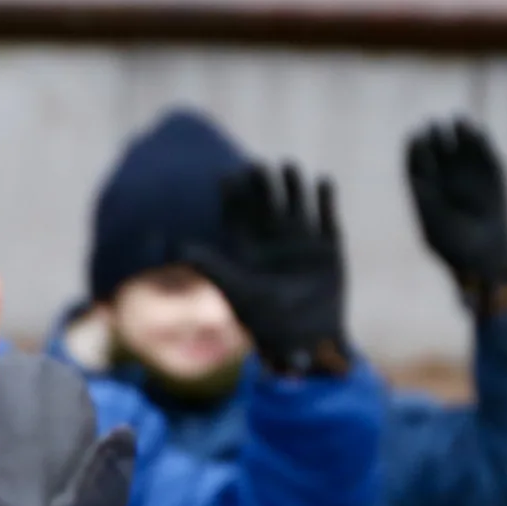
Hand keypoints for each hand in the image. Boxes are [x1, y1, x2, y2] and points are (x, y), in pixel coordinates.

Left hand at [184, 163, 346, 374]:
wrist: (306, 338)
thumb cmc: (266, 320)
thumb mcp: (235, 288)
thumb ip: (210, 265)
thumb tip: (178, 247)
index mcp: (250, 251)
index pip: (238, 216)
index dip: (233, 196)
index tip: (227, 175)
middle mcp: (275, 243)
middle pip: (266, 205)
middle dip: (262, 185)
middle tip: (257, 166)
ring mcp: (302, 243)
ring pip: (296, 205)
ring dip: (293, 187)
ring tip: (288, 166)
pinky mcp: (329, 247)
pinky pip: (326, 217)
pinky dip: (325, 199)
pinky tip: (323, 181)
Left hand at [406, 117, 506, 308]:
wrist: (486, 253)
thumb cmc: (454, 244)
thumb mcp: (434, 224)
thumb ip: (425, 201)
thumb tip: (415, 177)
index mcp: (424, 188)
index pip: (415, 161)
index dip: (414, 148)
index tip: (414, 137)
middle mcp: (444, 176)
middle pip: (435, 148)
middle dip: (433, 135)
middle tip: (432, 124)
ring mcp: (468, 171)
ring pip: (460, 144)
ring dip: (458, 129)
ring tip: (456, 119)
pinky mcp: (491, 170)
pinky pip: (483, 149)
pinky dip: (479, 138)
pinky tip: (475, 129)